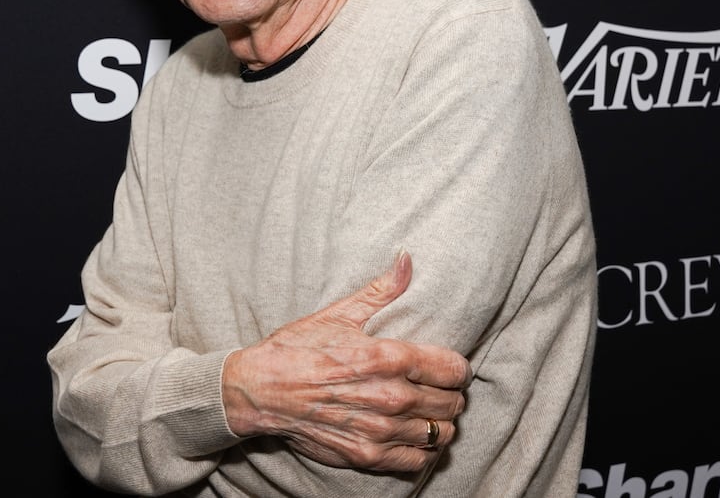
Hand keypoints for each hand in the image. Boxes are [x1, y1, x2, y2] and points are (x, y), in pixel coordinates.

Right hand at [221, 252, 470, 471]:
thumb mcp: (338, 314)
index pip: (452, 369)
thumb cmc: (297, 350)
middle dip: (452, 395)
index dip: (458, 368)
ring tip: (428, 413)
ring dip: (440, 423)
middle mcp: (390, 397)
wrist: (260, 392)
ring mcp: (380, 431)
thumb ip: (381, 290)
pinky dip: (422, 450)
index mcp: (387, 357)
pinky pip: (417, 461)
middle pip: (451, 403)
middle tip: (440, 390)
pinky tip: (413, 437)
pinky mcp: (367, 456)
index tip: (450, 368)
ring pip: (439, 434)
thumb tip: (407, 258)